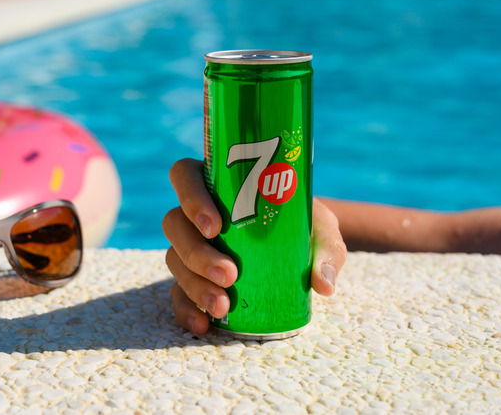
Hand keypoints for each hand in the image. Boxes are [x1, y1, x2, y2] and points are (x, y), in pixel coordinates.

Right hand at [162, 158, 346, 333]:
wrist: (303, 251)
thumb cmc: (305, 227)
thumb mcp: (322, 230)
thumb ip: (327, 250)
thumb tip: (324, 284)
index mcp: (219, 185)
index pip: (185, 176)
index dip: (191, 197)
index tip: (215, 226)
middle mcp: (196, 213)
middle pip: (174, 223)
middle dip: (196, 252)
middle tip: (229, 274)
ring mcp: (190, 246)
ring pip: (174, 259)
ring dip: (194, 284)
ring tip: (223, 306)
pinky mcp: (192, 277)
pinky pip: (177, 293)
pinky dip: (186, 310)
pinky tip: (203, 324)